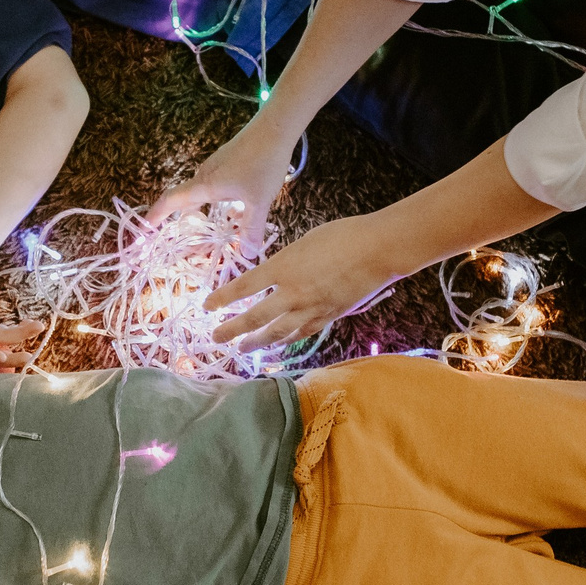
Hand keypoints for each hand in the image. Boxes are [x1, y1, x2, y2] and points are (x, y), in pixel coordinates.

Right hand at [147, 121, 297, 257]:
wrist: (275, 127)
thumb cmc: (263, 163)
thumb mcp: (259, 201)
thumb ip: (252, 229)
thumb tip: (248, 256)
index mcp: (205, 185)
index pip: (171, 201)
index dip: (155, 215)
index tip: (144, 230)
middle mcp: (205, 175)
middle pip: (185, 198)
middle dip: (182, 218)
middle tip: (183, 238)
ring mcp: (216, 165)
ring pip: (202, 192)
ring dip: (204, 209)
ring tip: (213, 227)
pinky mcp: (227, 160)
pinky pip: (215, 184)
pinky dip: (218, 200)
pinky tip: (237, 208)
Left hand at [204, 214, 403, 350]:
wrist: (378, 249)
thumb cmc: (343, 235)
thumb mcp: (304, 242)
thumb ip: (286, 263)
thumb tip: (275, 276)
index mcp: (284, 267)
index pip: (243, 287)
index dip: (222, 298)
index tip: (206, 306)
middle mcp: (293, 292)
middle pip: (255, 317)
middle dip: (232, 330)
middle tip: (215, 338)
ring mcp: (311, 308)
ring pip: (277, 332)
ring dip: (256, 342)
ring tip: (242, 349)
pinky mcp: (328, 316)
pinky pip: (301, 333)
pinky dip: (286, 341)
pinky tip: (278, 344)